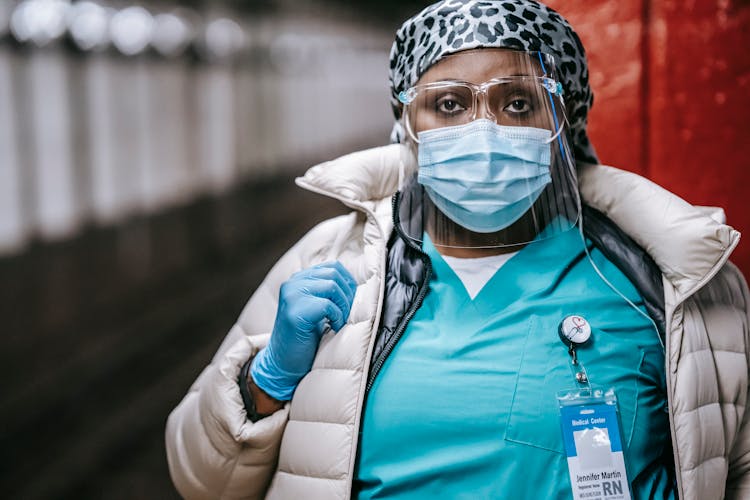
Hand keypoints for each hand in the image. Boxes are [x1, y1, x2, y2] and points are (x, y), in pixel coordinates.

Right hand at [251, 261, 356, 399]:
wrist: (284, 364)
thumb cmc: (305, 337)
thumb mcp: (317, 308)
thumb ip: (327, 291)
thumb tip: (356, 284)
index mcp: (298, 279)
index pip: (332, 266)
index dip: (348, 282)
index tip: (350, 301)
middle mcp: (292, 283)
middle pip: (334, 274)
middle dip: (347, 295)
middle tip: (346, 314)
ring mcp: (291, 296)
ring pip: (332, 286)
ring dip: (343, 306)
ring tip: (339, 321)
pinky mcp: (294, 312)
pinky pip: (327, 305)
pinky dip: (337, 317)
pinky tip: (333, 328)